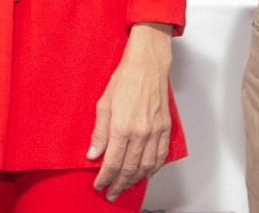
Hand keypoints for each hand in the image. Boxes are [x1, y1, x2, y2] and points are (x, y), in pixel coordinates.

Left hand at [88, 22, 172, 200]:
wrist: (148, 65)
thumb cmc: (125, 79)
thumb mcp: (103, 103)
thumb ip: (99, 132)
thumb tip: (93, 153)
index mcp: (123, 127)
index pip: (112, 162)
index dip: (105, 177)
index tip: (99, 185)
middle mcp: (141, 133)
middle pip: (130, 169)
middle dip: (119, 184)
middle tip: (111, 193)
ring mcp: (155, 132)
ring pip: (146, 167)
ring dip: (135, 180)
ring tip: (126, 186)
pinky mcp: (165, 129)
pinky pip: (160, 156)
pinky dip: (153, 169)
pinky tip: (146, 173)